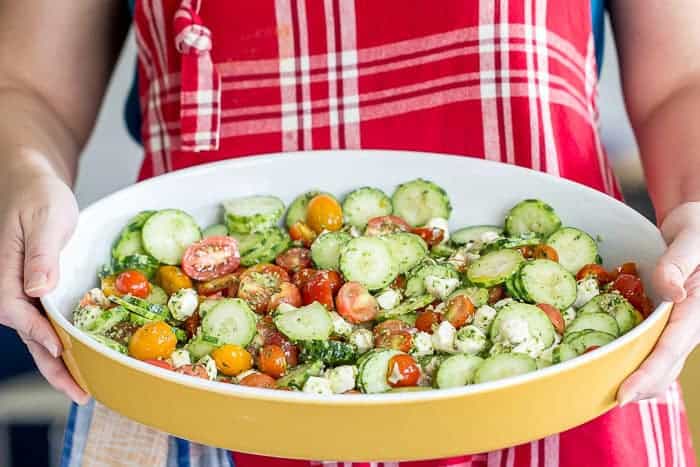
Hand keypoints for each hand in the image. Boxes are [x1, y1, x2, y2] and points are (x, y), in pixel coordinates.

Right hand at [0, 163, 88, 403]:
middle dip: (51, 365)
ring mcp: (20, 290)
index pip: (17, 311)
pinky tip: (77, 357)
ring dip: (57, 361)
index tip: (61, 350)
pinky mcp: (34, 290)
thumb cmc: (38, 195)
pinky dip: (60, 342)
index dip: (39, 333)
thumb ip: (40, 253)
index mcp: (3, 271)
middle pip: (27, 334)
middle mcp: (8, 286)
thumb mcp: (45, 218)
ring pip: (36, 333)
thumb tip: (36, 289)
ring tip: (81, 387)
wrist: (33, 183)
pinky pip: (44, 322)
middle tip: (79, 392)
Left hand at [618, 201, 699, 404]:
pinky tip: (602, 363)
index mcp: (697, 310)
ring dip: (632, 381)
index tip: (624, 395)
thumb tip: (671, 292)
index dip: (647, 375)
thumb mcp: (692, 239)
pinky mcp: (663, 324)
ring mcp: (675, 328)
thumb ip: (678, 263)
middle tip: (599, 402)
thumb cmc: (699, 231)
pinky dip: (628, 360)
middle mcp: (687, 326)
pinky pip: (647, 349)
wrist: (698, 230)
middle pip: (662, 368)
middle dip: (635, 389)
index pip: (670, 350)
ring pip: (656, 365)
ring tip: (596, 393)